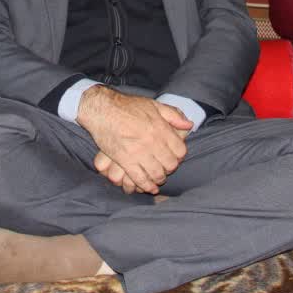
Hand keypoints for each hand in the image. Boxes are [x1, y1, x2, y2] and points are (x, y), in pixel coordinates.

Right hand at [77, 87, 191, 193]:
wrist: (103, 109)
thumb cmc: (128, 106)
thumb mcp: (154, 104)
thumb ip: (173, 114)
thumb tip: (189, 125)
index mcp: (161, 128)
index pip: (180, 151)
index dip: (179, 156)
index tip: (175, 156)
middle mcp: (152, 142)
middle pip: (170, 164)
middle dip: (170, 168)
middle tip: (166, 168)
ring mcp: (138, 152)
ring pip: (156, 173)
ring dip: (159, 178)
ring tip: (158, 178)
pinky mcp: (125, 160)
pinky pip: (139, 178)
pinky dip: (146, 185)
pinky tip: (149, 187)